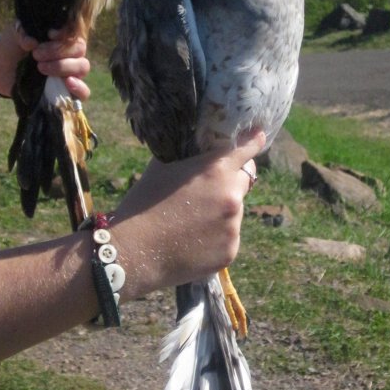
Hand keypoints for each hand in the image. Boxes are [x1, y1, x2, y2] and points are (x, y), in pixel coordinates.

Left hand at [0, 23, 90, 99]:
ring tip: (41, 68)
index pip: (74, 33)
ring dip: (63, 67)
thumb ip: (22, 33)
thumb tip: (32, 42)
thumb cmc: (12, 47)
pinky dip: (79, 87)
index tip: (49, 34)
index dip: (65, 34)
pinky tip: (67, 83)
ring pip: (83, 67)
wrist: (0, 69)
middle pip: (79, 50)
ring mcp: (70, 73)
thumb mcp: (14, 34)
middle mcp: (70, 54)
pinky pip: (84, 92)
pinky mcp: (66, 91)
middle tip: (36, 55)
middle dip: (58, 52)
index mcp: (61, 37)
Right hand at [111, 130, 266, 299]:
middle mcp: (232, 197)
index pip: (249, 148)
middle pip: (245, 180)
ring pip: (235, 212)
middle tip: (207, 188)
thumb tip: (199, 148)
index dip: (252, 141)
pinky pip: (228, 238)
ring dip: (221, 212)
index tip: (256, 137)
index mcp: (217, 170)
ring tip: (189, 222)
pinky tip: (191, 241)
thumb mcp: (163, 167)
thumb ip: (189, 156)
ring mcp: (233, 227)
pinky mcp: (230, 251)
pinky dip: (215, 237)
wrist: (134, 252)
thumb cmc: (142, 203)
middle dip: (232, 180)